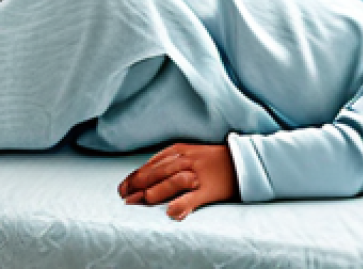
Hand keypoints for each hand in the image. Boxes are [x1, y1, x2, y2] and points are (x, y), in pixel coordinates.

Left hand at [118, 143, 237, 219]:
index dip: (136, 176)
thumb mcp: (187, 154)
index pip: (152, 163)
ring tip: (141, 200)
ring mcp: (197, 173)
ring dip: (156, 190)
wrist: (241, 161)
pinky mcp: (209, 189)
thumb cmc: (210, 160)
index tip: (122, 187)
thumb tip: (144, 177)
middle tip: (124, 195)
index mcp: (178, 150)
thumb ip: (168, 163)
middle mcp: (186, 159)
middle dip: (139, 183)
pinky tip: (170, 212)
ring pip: (173, 180)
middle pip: (158, 171)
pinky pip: (193, 197)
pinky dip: (181, 204)